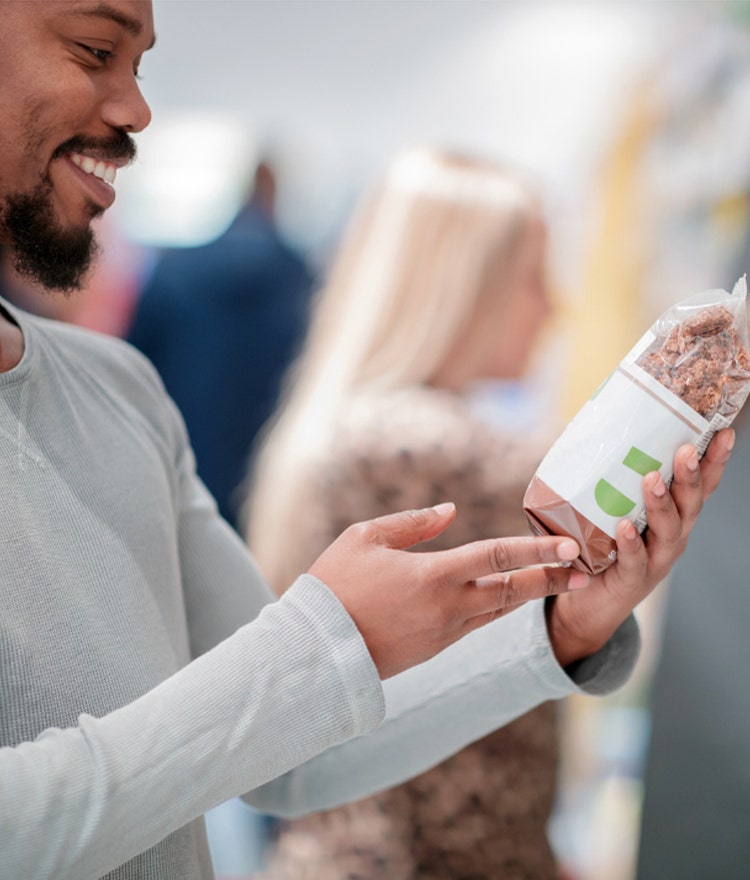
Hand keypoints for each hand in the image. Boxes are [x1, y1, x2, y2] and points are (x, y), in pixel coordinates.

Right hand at [308, 501, 588, 678]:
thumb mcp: (365, 538)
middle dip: (550, 577)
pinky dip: (499, 610)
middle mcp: (448, 608)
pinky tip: (508, 598)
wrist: (315, 649)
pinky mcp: (435, 649)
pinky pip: (477, 625)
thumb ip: (412, 523)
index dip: (535, 548)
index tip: (568, 543)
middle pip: (512, 591)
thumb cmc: (334, 585)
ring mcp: (444, 634)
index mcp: (433, 576)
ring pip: (499, 612)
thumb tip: (449, 510)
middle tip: (583, 567)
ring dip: (529, 595)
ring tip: (557, 580)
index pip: (496, 556)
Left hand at [547, 427, 734, 666]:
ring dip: (662, 504)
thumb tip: (601, 429)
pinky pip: (635, 560)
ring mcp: (655, 560)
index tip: (723, 433)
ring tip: (652, 480)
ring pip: (668, 531)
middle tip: (685, 450)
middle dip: (690, 477)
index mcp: (673, 517)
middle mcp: (672, 536)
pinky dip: (632, 543)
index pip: (700, 486)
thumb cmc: (605, 548)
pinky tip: (625, 527)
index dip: (713, 461)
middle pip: (690, 504)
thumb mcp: (615, 510)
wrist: (590, 602)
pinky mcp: (632, 580)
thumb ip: (616, 480)